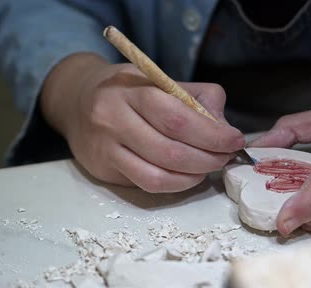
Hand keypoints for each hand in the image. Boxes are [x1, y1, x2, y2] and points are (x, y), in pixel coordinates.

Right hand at [40, 53, 244, 191]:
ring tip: (208, 169)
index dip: (212, 134)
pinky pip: (144, 183)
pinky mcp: (102, 169)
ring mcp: (105, 146)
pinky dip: (173, 184)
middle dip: (207, 159)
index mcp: (133, 89)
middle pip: (170, 150)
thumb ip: (196, 97)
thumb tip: (224, 127)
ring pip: (157, 174)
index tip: (234, 140)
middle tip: (225, 158)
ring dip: (192, 176)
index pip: (178, 118)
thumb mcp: (160, 80)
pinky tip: (186, 176)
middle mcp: (113, 117)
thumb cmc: (127, 91)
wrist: (76, 100)